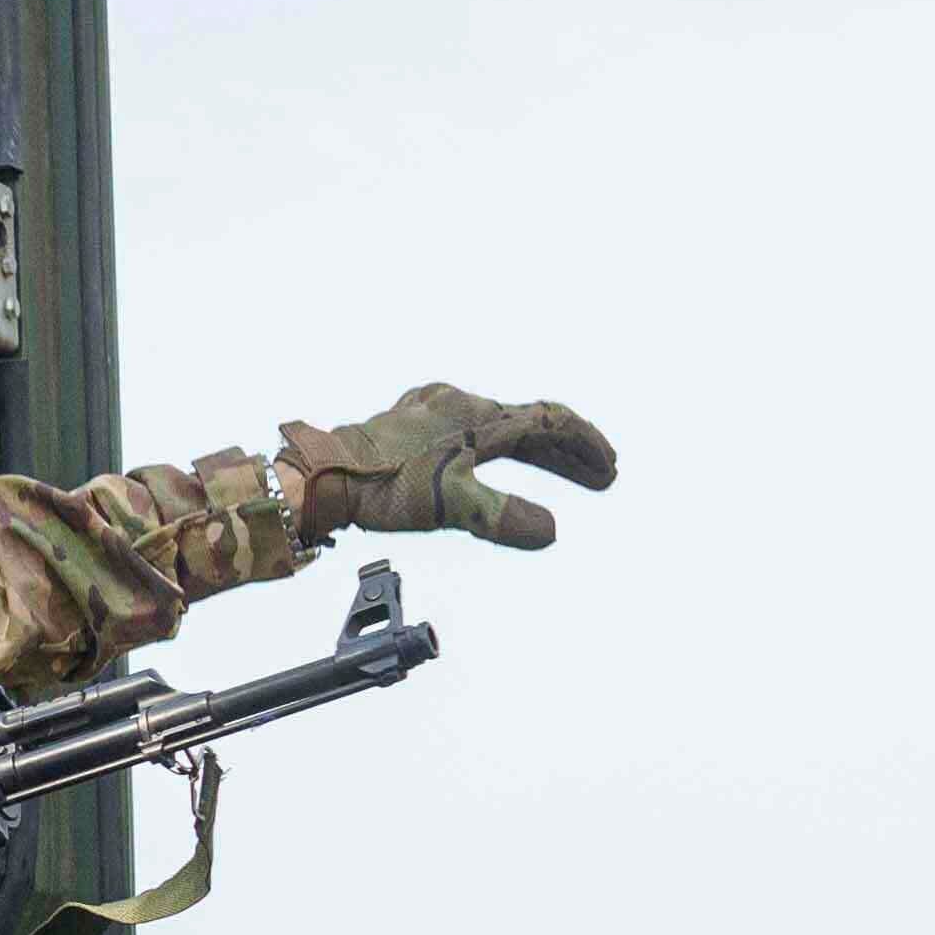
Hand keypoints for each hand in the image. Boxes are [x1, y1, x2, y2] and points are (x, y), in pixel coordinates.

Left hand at [272, 379, 614, 548]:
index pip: (549, 423)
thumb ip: (503, 517)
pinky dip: (495, 444)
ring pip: (498, 426)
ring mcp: (433, 408)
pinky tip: (487, 452)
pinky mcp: (410, 421)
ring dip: (534, 449)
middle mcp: (460, 404)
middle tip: (601, 478)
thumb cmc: (384, 487)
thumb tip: (550, 530)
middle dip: (567, 454)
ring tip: (560, 470)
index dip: (584, 444)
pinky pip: (468, 426)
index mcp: (478, 418)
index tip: (610, 464)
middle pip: (529, 426)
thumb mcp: (452, 505)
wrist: (324, 474)